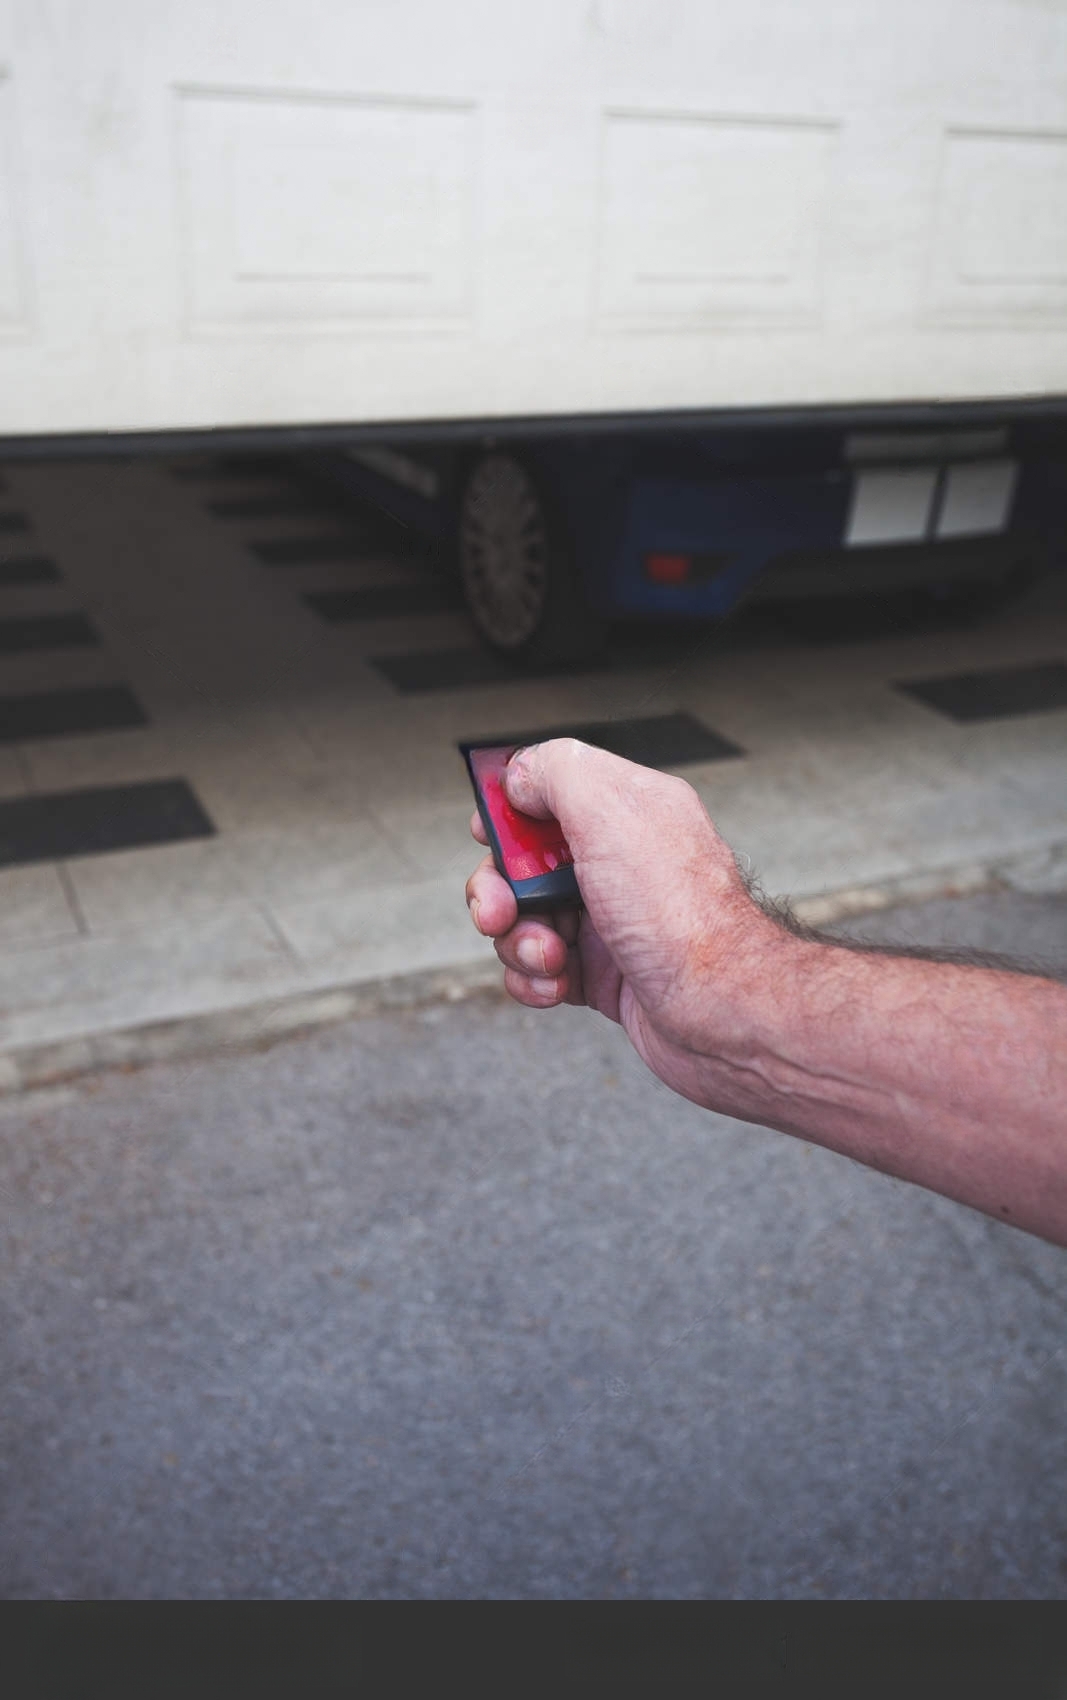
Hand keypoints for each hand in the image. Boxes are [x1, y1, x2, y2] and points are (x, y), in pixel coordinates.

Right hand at [465, 739, 788, 1112]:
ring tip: (550, 958)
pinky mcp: (603, 973)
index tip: (489, 831)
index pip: (552, 787)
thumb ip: (557, 772)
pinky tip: (556, 986)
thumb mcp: (612, 812)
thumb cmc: (681, 917)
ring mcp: (610, 919)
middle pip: (524, 860)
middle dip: (498, 887)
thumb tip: (519, 774)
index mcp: (629, 809)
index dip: (510, 808)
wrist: (722, 1013)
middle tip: (499, 912)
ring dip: (518, 941)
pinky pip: (539, 968)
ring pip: (524, 918)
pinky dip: (534, 979)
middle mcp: (620, 861)